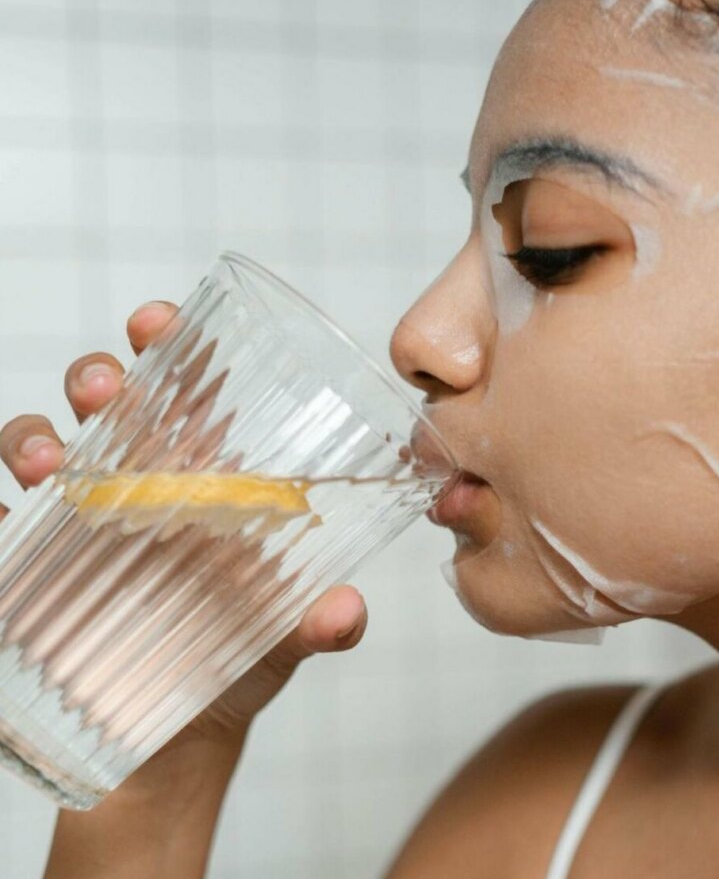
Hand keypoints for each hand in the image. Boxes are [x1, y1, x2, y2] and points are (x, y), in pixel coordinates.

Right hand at [0, 301, 367, 760]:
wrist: (177, 738)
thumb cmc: (236, 660)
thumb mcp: (281, 636)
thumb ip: (316, 623)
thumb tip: (342, 612)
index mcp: (202, 476)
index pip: (182, 391)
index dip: (166, 345)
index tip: (157, 322)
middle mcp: (136, 484)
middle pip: (104, 402)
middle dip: (96, 375)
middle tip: (105, 386)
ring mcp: (78, 522)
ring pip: (37, 444)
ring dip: (33, 435)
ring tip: (48, 461)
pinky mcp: (32, 570)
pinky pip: (2, 525)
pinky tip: (6, 523)